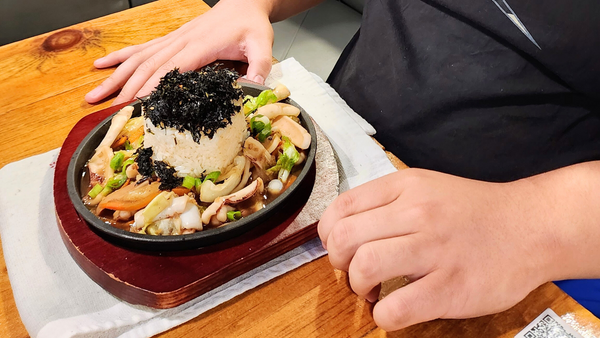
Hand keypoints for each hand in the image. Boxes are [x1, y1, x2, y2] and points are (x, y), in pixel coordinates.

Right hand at [85, 0, 273, 104]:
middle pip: (147, 67)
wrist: (243, 3)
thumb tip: (256, 87)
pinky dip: (120, 58)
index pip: (170, 69)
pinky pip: (140, 48)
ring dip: (115, 77)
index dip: (151, 87)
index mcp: (200, 46)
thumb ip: (260, 65)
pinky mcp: (171, 39)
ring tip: (94, 94)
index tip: (134, 104)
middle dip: (125, 89)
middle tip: (108, 110)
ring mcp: (172, 40)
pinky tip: (102, 65)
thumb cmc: (250, 25)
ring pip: (138, 58)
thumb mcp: (262, 44)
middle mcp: (181, 42)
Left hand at [318, 168, 558, 330]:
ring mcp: (434, 250)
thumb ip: (385, 202)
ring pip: (364, 268)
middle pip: (344, 239)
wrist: (531, 227)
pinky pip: (395, 308)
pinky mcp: (450, 287)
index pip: (340, 208)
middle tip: (354, 272)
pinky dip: (383, 316)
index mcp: (406, 187)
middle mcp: (417, 213)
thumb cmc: (474, 212)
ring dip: (357, 287)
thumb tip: (342, 228)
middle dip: (338, 263)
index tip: (341, 248)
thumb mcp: (426, 187)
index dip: (329, 235)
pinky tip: (392, 310)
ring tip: (372, 291)